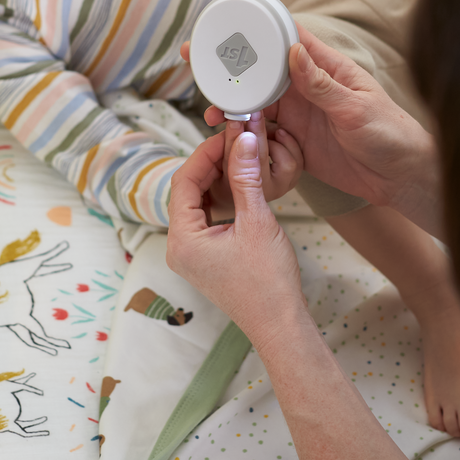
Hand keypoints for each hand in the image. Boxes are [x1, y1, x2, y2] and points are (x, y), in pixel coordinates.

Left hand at [167, 118, 305, 344]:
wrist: (281, 324)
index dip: (205, 153)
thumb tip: (243, 139)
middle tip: (236, 143)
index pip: (184, 181)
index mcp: (181, 240)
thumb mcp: (257, 221)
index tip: (228, 135)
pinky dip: (219, 198)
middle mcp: (178, 247)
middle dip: (210, 164)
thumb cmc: (269, 282)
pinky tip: (239, 185)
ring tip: (240, 159)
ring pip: (196, 203)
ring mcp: (190, 254)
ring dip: (216, 179)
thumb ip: (246, 177)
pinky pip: (205, 218)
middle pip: (186, 190)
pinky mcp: (204, 258)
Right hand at [182, 28, 441, 235]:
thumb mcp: (356, 106)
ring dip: (232, 105)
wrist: (401, 178)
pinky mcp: (295, 143)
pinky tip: (229, 138)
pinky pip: (263, 136)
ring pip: (255, 104)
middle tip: (194, 60)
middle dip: (229, 66)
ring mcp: (299, 115)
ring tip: (210, 110)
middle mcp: (306, 88)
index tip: (224, 22)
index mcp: (324, 67)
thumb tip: (293, 51)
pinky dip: (244, 136)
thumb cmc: (390, 132)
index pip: (285, 38)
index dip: (255, 28)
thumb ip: (322, 83)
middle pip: (260, 71)